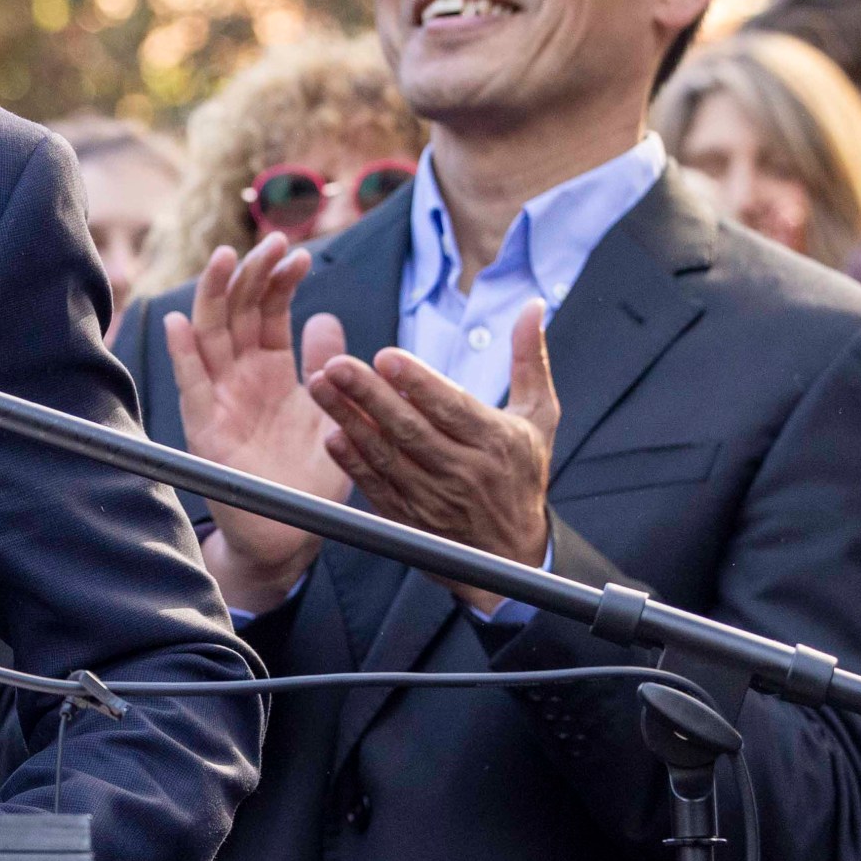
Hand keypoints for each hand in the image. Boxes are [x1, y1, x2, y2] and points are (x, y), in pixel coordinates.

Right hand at [160, 233, 345, 611]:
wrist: (291, 535)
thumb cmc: (309, 477)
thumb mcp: (331, 412)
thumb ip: (327, 366)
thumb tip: (329, 318)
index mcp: (270, 370)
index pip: (268, 311)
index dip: (279, 280)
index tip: (299, 254)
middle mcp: (241, 378)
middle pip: (236, 312)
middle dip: (250, 274)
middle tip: (270, 241)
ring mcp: (220, 400)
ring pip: (210, 337)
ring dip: (214, 296)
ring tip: (224, 258)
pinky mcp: (204, 430)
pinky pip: (191, 386)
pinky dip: (183, 355)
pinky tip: (180, 323)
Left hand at [307, 299, 557, 613]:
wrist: (512, 554)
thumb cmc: (523, 473)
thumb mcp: (540, 417)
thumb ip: (529, 361)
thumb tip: (534, 306)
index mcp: (496, 442)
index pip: (452, 408)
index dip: (419, 383)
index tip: (386, 357)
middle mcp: (464, 471)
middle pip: (411, 430)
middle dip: (370, 396)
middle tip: (336, 366)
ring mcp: (433, 498)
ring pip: (386, 456)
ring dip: (350, 421)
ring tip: (321, 387)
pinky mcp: (409, 519)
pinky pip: (376, 487)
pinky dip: (352, 464)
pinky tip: (332, 436)